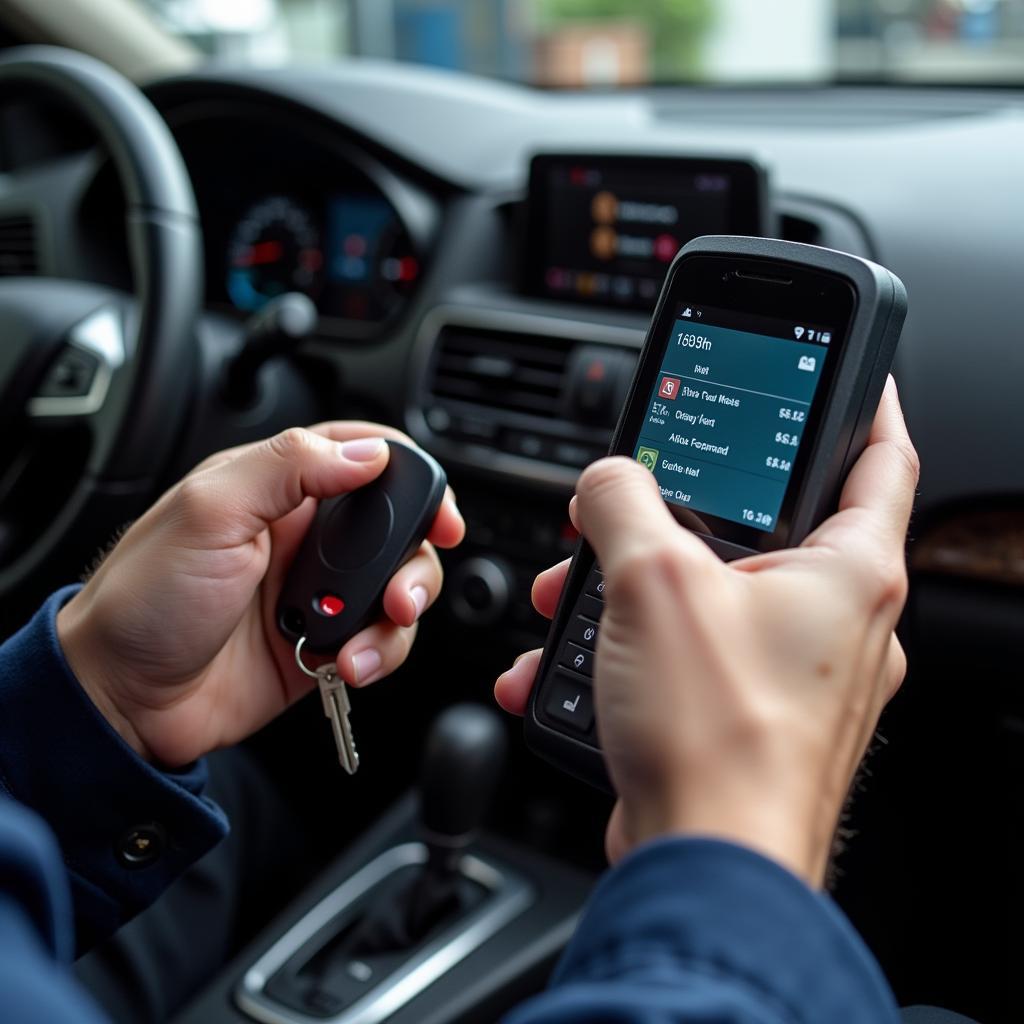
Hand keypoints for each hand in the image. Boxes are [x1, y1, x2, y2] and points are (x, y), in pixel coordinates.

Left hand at [57, 423, 463, 766]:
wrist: (121, 699)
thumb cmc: (145, 599)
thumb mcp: (209, 511)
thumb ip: (288, 467)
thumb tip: (367, 451)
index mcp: (275, 489)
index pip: (360, 456)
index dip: (410, 474)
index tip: (438, 509)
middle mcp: (303, 537)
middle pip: (398, 528)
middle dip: (416, 558)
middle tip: (404, 588)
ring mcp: (317, 594)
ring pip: (398, 587)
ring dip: (401, 612)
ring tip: (370, 631)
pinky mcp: (324, 645)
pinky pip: (380, 641)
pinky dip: (380, 653)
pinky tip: (348, 662)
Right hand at [496, 379, 917, 885]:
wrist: (704, 865)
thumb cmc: (718, 735)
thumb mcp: (653, 579)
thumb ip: (622, 503)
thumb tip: (608, 480)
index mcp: (851, 571)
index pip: (882, 455)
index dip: (866, 401)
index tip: (852, 373)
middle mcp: (835, 622)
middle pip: (765, 527)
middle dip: (679, 515)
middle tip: (635, 499)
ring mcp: (792, 674)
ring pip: (710, 595)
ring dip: (635, 588)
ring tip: (573, 593)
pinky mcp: (745, 715)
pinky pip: (684, 656)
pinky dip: (629, 650)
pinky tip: (567, 667)